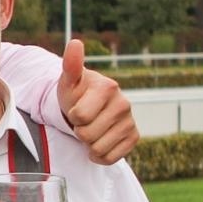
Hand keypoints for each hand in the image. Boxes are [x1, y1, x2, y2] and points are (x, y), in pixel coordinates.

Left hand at [58, 39, 138, 163]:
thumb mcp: (69, 80)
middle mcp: (124, 103)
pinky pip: (110, 158)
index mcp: (108, 87)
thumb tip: (75, 43)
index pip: (80, 116)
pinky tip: (99, 141)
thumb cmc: (76, 94)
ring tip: (91, 129)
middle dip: (79, 131)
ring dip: (88, 144)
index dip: (72, 116)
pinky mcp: (133, 137)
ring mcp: (130, 121)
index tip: (76, 108)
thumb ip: (71, 64)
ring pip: (98, 149)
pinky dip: (99, 155)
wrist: (87, 107)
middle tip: (83, 121)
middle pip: (87, 135)